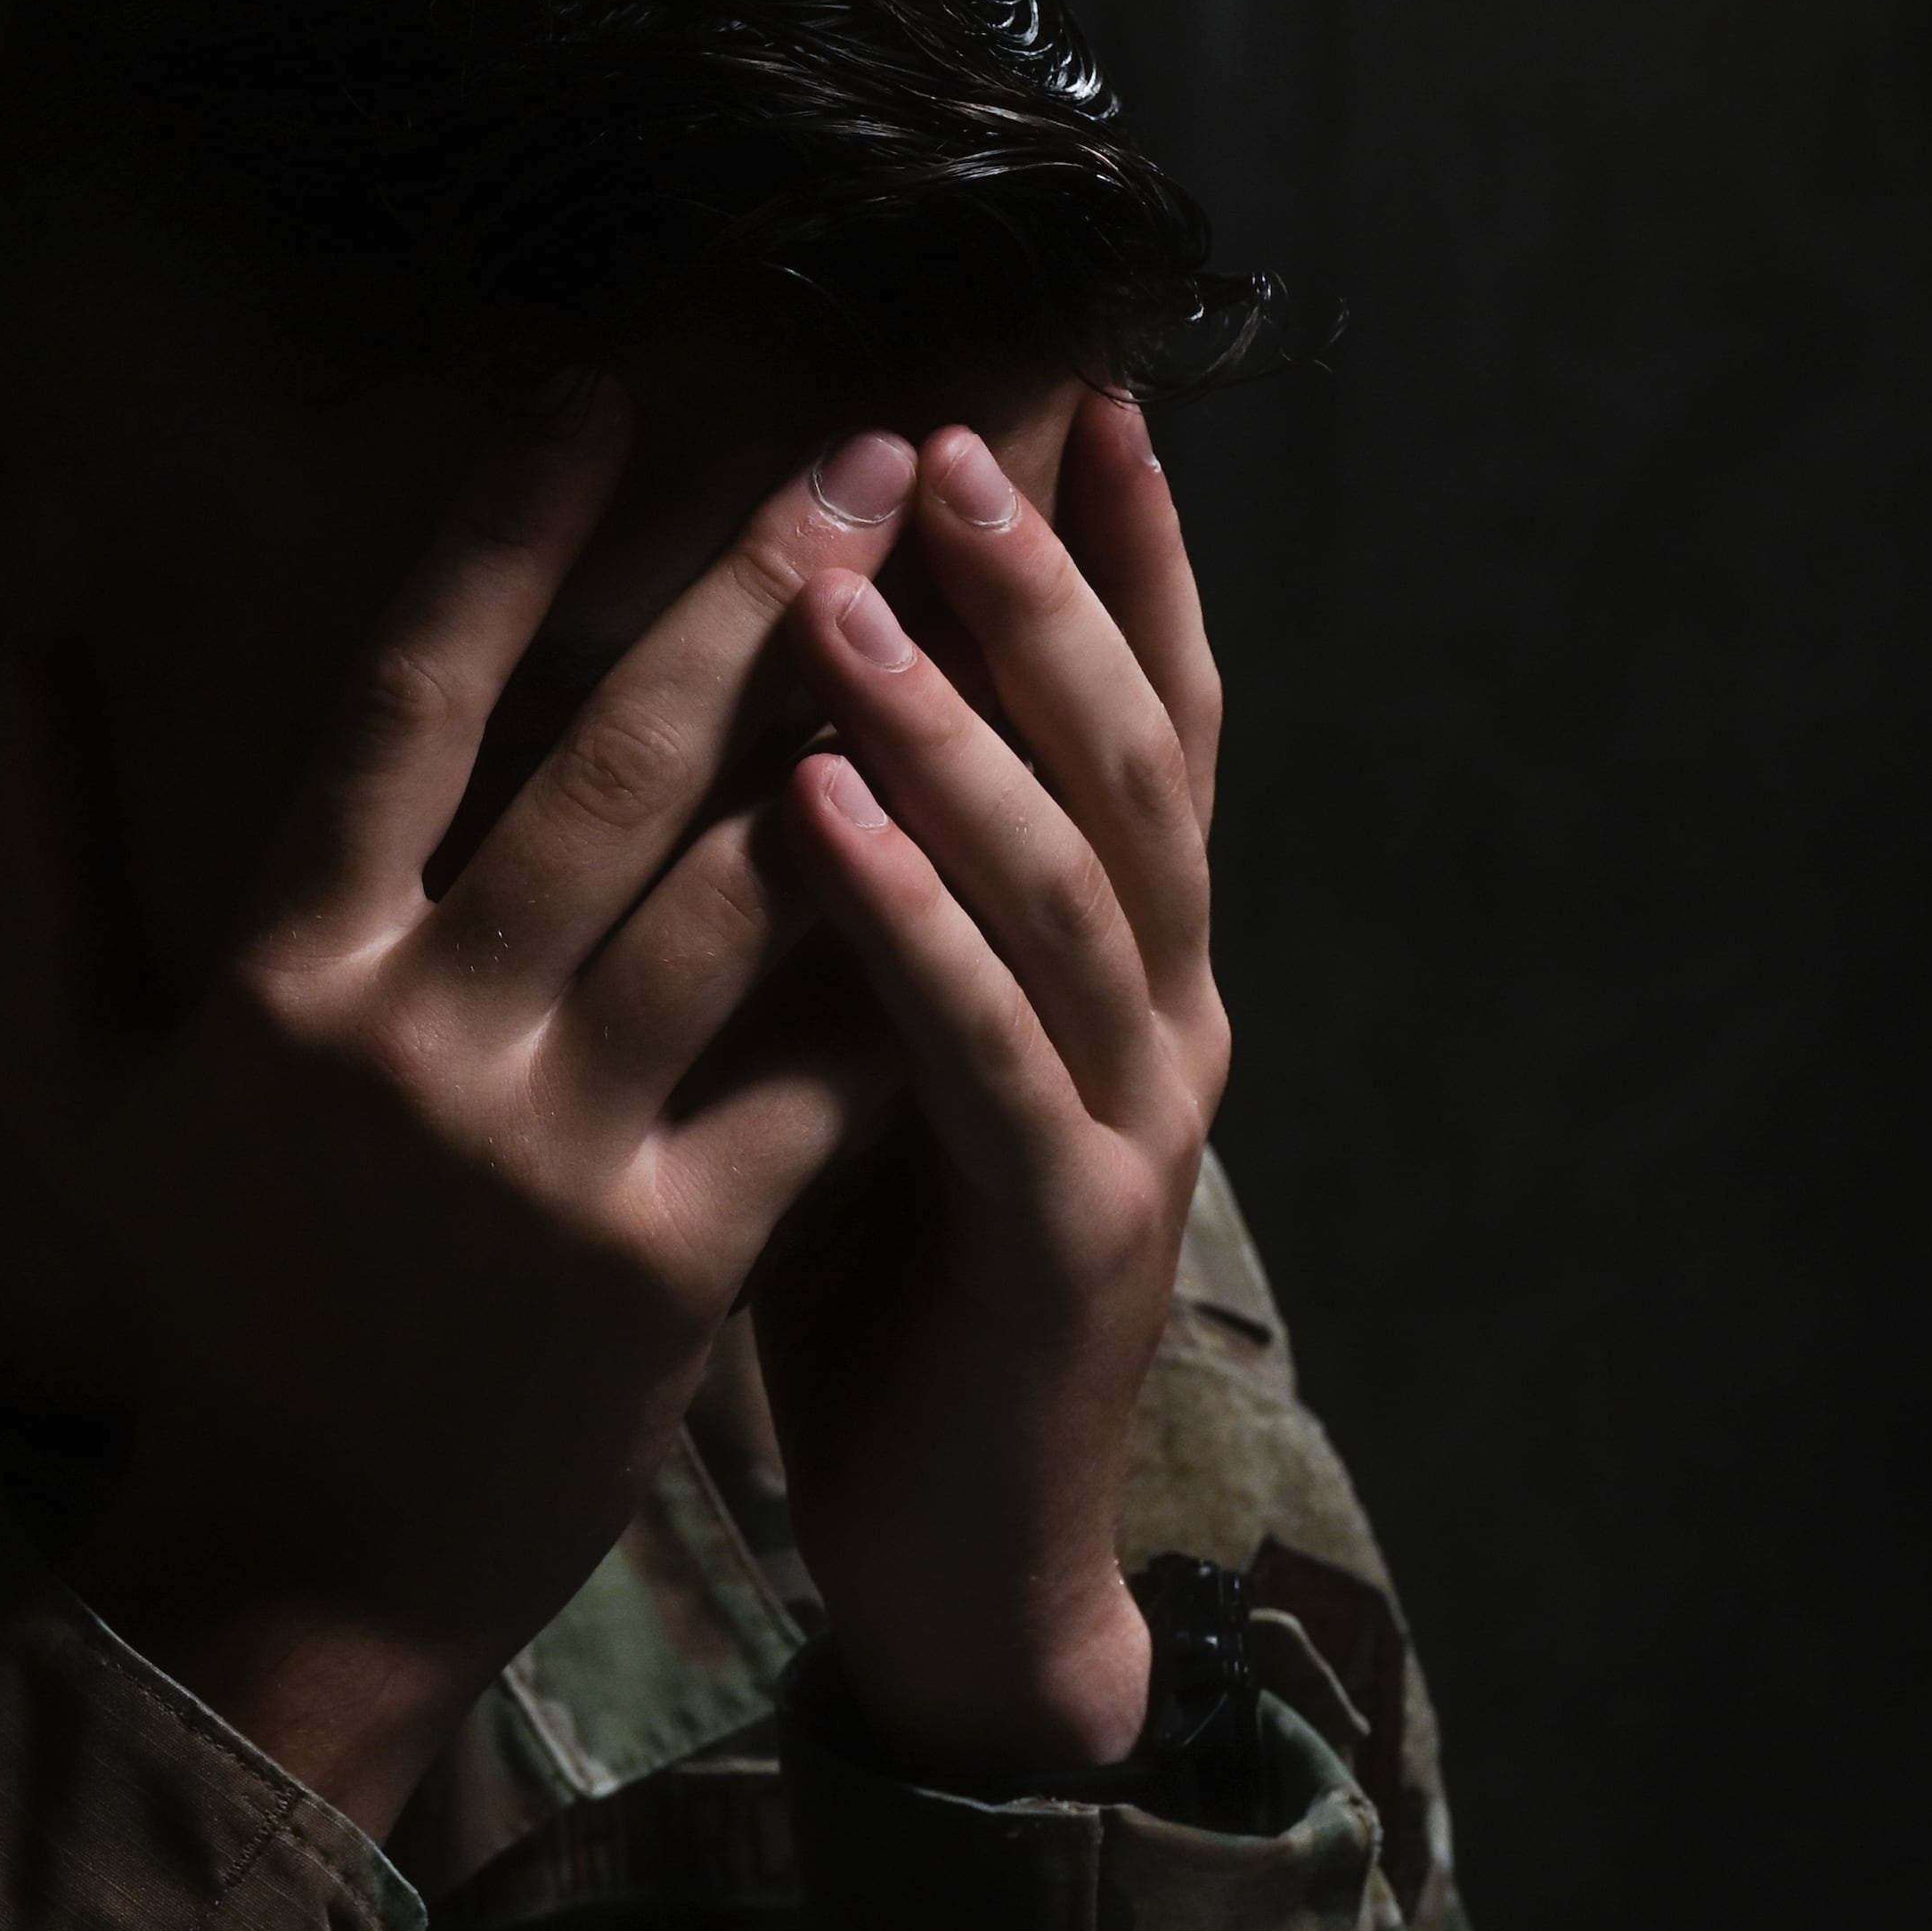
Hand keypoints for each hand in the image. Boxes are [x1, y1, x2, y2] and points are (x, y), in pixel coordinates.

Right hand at [30, 406, 919, 1833]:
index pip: (401, 701)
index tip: (597, 385)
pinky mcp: (666, 1263)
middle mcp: (416, 1039)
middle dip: (758, 585)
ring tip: (964, 614)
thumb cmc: (196, 1302)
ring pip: (746, 896)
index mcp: (281, 972)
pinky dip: (902, 969)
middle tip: (875, 448)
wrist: (298, 1559)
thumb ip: (43, 850)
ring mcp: (547, 1153)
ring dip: (868, 738)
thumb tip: (20, 631)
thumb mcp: (80, 1082)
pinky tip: (1001, 861)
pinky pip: (816, 1080)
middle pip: (615, 761)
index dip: (498, 531)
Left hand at [758, 394, 1229, 1777]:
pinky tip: (819, 815)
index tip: (1065, 378)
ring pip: (1069, 878)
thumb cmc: (893, 1281)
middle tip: (944, 425)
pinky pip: (982, 1051)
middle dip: (1040, 582)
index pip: (1142, 706)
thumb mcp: (878, 1046)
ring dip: (962, 718)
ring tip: (853, 582)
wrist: (966, 1552)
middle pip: (1122, 751)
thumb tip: (766, 691)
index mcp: (1127, 956)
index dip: (1122, 544)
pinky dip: (909, 921)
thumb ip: (868, 890)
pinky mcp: (1062, 1237)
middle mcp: (1165, 1009)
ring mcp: (1131, 1121)